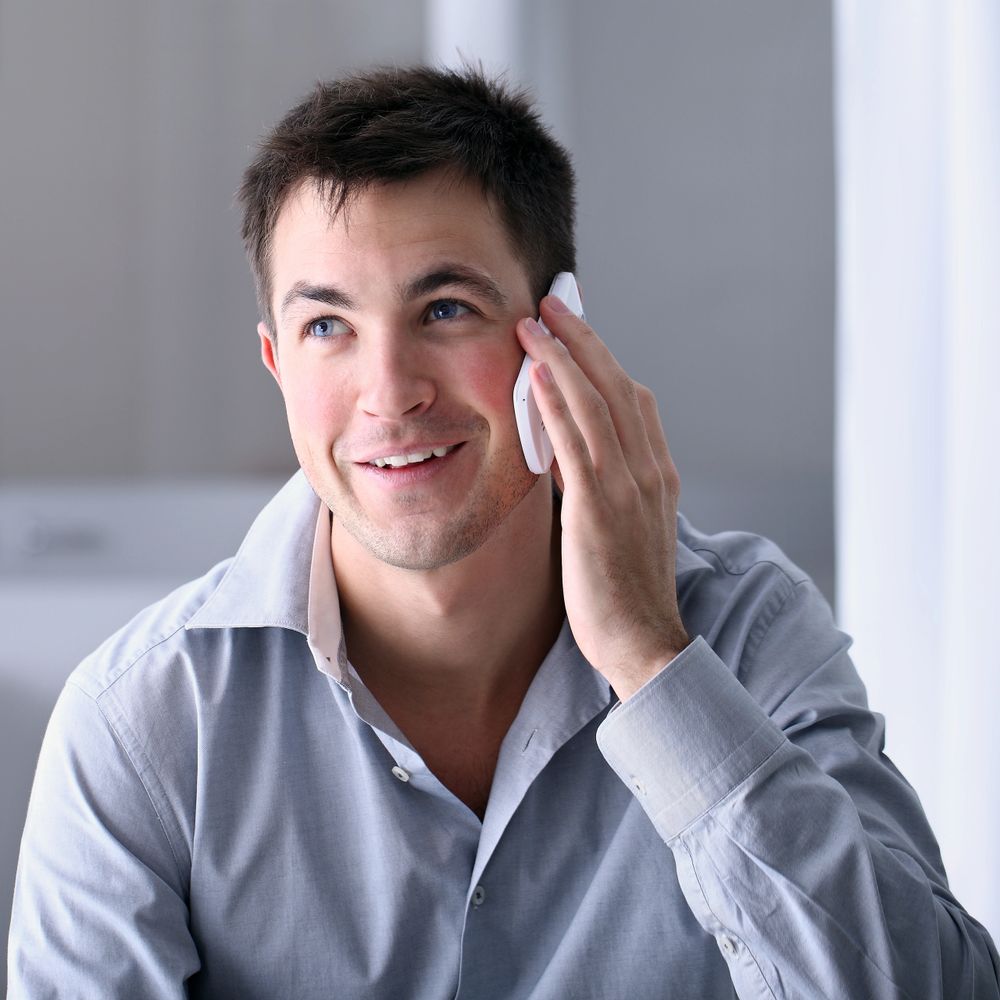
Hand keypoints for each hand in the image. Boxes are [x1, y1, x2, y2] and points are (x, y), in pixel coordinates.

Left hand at [515, 296, 690, 699]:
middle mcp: (649, 471)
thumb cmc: (627, 593)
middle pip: (616, 386)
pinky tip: (537, 370)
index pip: (633, 401)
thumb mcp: (625, 531)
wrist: (645, 642)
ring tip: (535, 318)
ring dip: (564, 354)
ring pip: (597, 402)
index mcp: (658, 474)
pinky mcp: (599, 507)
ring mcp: (628, 487)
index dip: (603, 360)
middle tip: (554, 300)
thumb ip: (604, 490)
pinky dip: (557, 400)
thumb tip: (569, 462)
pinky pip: (577, 440)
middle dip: (583, 338)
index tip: (575, 333)